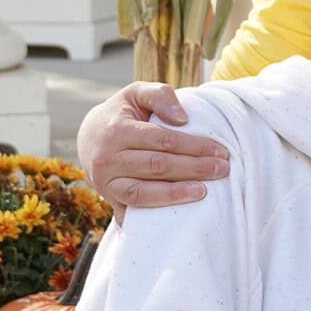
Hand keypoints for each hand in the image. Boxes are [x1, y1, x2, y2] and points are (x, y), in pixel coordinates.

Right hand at [77, 83, 229, 217]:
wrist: (88, 136)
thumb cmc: (122, 113)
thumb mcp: (136, 93)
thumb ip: (160, 96)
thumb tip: (183, 118)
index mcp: (117, 131)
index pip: (163, 140)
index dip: (194, 146)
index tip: (220, 151)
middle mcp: (108, 159)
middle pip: (158, 166)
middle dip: (194, 168)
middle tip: (222, 170)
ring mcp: (106, 182)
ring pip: (144, 193)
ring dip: (176, 194)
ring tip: (203, 191)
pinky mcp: (108, 199)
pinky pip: (132, 210)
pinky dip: (151, 215)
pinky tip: (175, 218)